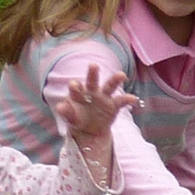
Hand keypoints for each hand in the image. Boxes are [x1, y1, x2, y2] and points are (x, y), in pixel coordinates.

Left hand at [55, 65, 137, 186]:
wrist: (89, 129)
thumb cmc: (78, 118)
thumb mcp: (71, 117)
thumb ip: (66, 112)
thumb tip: (60, 107)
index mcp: (79, 93)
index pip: (76, 88)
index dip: (75, 86)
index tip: (74, 85)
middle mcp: (92, 92)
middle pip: (92, 81)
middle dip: (93, 74)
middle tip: (93, 65)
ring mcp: (104, 97)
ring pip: (110, 86)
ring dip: (115, 80)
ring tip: (121, 75)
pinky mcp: (114, 105)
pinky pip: (122, 101)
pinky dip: (128, 99)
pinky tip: (134, 99)